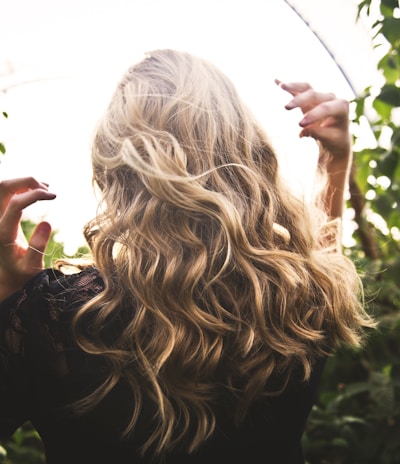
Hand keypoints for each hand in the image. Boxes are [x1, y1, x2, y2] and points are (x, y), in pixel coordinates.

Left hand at [0, 177, 55, 299]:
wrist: (5, 276)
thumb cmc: (21, 273)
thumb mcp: (32, 267)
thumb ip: (37, 247)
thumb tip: (46, 223)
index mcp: (2, 233)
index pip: (16, 203)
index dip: (35, 194)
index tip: (54, 196)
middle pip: (3, 187)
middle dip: (27, 181)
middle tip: (48, 189)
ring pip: (3, 187)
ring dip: (24, 183)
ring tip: (45, 190)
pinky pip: (6, 192)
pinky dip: (21, 187)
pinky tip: (37, 191)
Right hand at [275, 80, 350, 162]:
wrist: (335, 137)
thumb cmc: (334, 139)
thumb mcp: (329, 139)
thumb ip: (318, 134)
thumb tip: (303, 131)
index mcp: (341, 107)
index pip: (325, 108)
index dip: (312, 115)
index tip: (300, 125)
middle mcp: (331, 98)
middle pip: (314, 95)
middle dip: (300, 100)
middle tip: (286, 108)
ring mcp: (320, 96)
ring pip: (306, 88)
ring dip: (293, 86)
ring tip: (282, 86)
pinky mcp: (310, 98)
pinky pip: (299, 90)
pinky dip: (289, 86)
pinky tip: (276, 81)